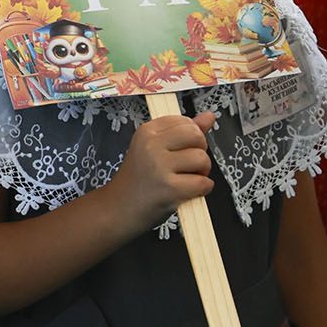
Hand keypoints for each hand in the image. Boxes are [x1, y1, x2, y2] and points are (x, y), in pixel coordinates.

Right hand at [105, 113, 215, 228]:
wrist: (117, 209)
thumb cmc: (138, 181)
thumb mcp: (154, 150)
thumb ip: (183, 132)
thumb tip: (209, 116)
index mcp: (147, 131)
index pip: (185, 121)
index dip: (190, 138)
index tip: (178, 151)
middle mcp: (151, 145)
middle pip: (196, 136)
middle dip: (200, 152)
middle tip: (186, 166)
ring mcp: (160, 166)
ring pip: (202, 159)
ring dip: (202, 173)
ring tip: (185, 180)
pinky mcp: (170, 188)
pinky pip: (203, 183)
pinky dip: (202, 190)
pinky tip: (188, 192)